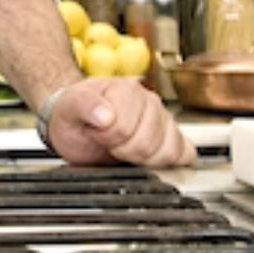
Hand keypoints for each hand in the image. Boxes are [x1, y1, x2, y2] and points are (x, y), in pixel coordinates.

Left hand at [46, 78, 196, 167]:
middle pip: (148, 143)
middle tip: (108, 142)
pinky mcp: (173, 137)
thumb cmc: (75, 115)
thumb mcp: (68, 107)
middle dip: (123, 150)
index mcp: (126, 90)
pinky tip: (146, 158)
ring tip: (123, 148)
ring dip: (142, 158)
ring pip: (169, 151)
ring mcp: (164, 120)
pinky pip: (185, 154)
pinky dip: (167, 162)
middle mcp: (150, 102)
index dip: (108, 138)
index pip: (126, 127)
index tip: (97, 133)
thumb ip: (83, 105)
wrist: (77, 123)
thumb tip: (105, 115)